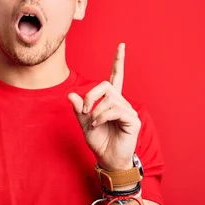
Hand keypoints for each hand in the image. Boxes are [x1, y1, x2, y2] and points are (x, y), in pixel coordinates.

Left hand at [68, 43, 140, 170]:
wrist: (108, 159)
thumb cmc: (99, 142)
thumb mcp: (84, 124)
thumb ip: (79, 109)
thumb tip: (71, 95)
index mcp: (111, 101)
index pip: (116, 76)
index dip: (118, 61)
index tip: (121, 45)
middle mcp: (122, 103)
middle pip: (105, 86)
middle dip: (91, 96)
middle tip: (85, 111)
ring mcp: (129, 111)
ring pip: (109, 99)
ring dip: (96, 112)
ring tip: (94, 123)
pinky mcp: (133, 120)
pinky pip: (115, 110)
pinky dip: (102, 117)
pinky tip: (99, 125)